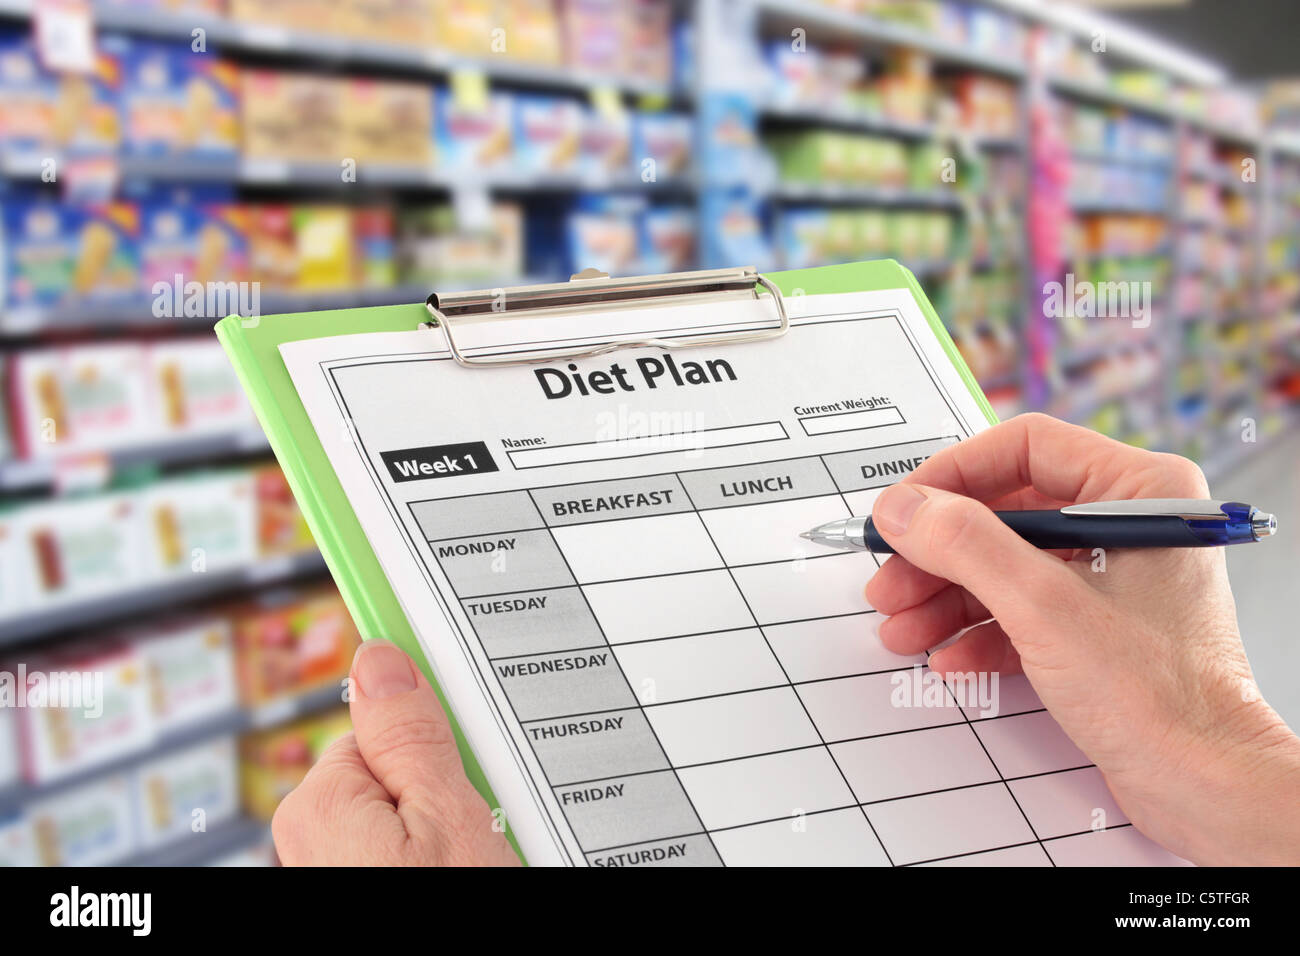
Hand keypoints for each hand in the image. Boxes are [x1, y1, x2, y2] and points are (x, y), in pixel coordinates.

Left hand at [272, 639, 520, 865]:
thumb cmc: (452, 913)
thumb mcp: (448, 818)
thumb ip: (411, 737)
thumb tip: (380, 660)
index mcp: (319, 805)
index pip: (387, 729)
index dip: (438, 747)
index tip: (471, 762)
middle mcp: (308, 838)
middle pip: (396, 774)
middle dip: (445, 796)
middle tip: (481, 838)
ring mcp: (331, 865)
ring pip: (405, 819)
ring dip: (447, 836)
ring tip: (477, 863)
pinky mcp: (356, 879)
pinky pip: (402, 849)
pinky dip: (438, 857)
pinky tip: (462, 870)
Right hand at [865, 413, 1299, 865]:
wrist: (1206, 788)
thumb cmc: (1162, 698)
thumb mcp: (1044, 607)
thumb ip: (965, 545)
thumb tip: (903, 507)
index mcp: (1140, 491)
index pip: (1025, 448)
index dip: (952, 476)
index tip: (904, 510)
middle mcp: (1129, 525)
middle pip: (1006, 513)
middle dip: (940, 553)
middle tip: (892, 580)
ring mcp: (1114, 579)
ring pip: (1007, 565)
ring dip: (947, 596)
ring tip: (905, 628)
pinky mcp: (1099, 629)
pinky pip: (1022, 610)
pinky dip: (980, 631)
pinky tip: (950, 657)